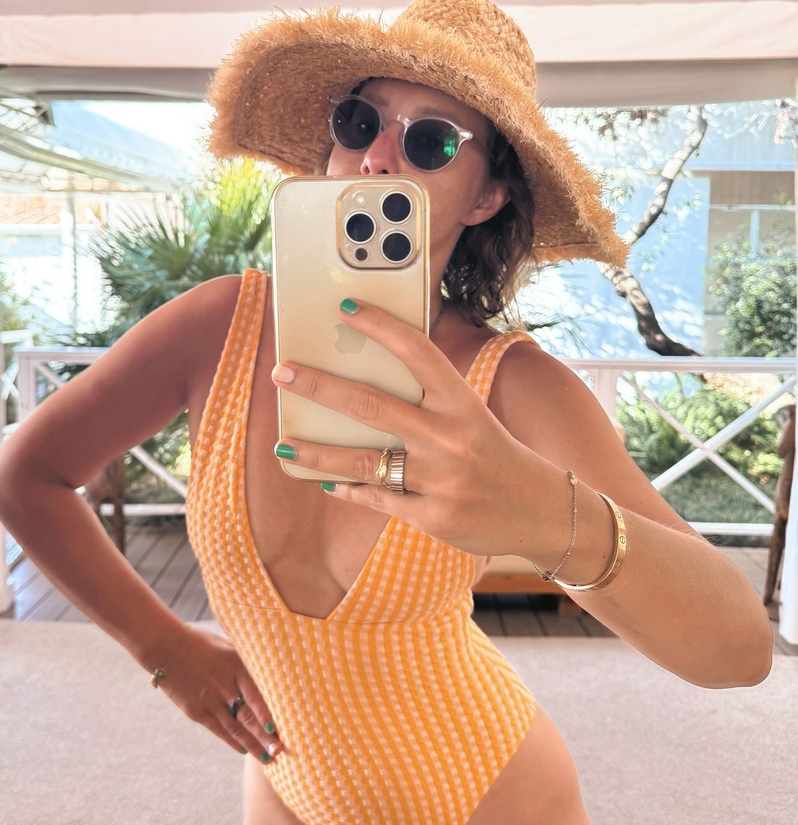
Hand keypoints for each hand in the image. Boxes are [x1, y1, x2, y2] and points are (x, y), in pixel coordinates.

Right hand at [153, 626, 284, 763]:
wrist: (166, 647)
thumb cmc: (202, 643)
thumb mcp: (229, 644)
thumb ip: (248, 658)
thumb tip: (272, 665)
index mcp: (236, 666)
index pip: (257, 695)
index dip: (269, 714)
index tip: (282, 728)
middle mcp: (224, 686)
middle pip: (249, 716)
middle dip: (266, 737)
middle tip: (281, 752)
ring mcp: (209, 700)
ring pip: (235, 728)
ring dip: (252, 745)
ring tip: (267, 759)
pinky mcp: (196, 711)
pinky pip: (218, 730)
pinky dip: (233, 741)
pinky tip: (244, 749)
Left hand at [270, 299, 535, 556]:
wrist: (542, 512)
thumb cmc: (497, 454)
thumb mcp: (473, 417)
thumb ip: (430, 401)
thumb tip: (365, 385)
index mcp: (463, 403)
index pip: (417, 353)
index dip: (380, 326)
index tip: (344, 308)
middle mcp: (450, 437)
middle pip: (371, 405)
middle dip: (320, 387)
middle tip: (283, 373)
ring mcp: (440, 479)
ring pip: (362, 460)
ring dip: (316, 450)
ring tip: (283, 442)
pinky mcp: (432, 516)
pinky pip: (377, 498)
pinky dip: (349, 489)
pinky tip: (325, 482)